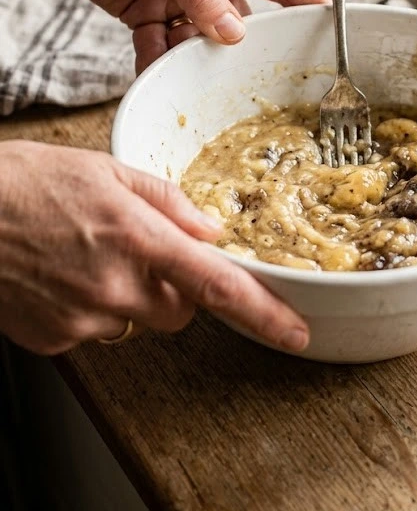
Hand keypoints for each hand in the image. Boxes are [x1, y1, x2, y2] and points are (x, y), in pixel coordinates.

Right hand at [0, 141, 309, 355]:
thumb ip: (168, 201)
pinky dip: (90, 309)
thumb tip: (210, 230)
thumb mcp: (106, 171)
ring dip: (132, 298)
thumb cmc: (26, 182)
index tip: (294, 333)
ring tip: (89, 258)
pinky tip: (62, 276)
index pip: (218, 286)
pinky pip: (95, 333)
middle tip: (141, 253)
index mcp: (138, 239)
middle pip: (181, 311)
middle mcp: (115, 287)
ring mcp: (82, 319)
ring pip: (138, 323)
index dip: (263, 313)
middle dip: (176, 288)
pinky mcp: (54, 340)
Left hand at [23, 0, 324, 72]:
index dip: (306, 5)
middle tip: (248, 78)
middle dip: (239, 49)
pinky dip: (157, 59)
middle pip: (240, 21)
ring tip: (185, 74)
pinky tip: (153, 72)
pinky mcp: (146, 11)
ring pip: (199, 39)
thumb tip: (235, 35)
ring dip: (191, 57)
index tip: (334, 31)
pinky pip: (161, 44)